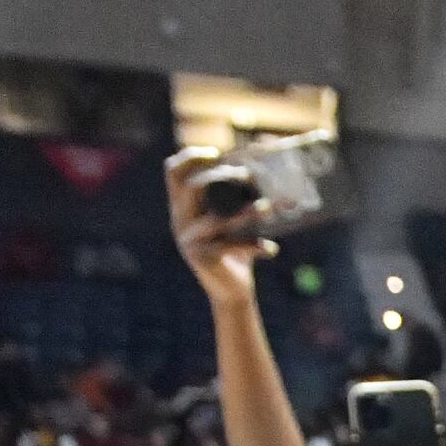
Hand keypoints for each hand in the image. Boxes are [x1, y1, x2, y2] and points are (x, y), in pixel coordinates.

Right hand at [166, 146, 276, 305]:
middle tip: (248, 176)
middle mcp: (179, 220)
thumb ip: (235, 198)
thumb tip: (257, 163)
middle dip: (221, 176)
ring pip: (216, 219)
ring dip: (246, 212)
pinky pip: (231, 246)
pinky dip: (254, 246)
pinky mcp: (203, 258)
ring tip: (268, 207)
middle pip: (191, 187)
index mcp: (183, 207)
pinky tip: (272, 250)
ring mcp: (189, 240)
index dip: (191, 157)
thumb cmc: (235, 251)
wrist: (231, 292)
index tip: (217, 153)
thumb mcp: (231, 221)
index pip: (173, 173)